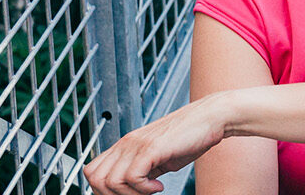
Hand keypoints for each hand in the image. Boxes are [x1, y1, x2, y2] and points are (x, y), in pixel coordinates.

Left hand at [83, 93, 229, 193]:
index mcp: (126, 144)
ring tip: (150, 189)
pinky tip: (159, 185)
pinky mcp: (151, 148)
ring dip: (131, 194)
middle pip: (95, 178)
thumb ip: (144, 169)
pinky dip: (144, 189)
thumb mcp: (159, 156)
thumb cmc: (190, 135)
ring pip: (110, 181)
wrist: (210, 117)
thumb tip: (135, 189)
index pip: (93, 170)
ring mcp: (137, 144)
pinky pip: (132, 177)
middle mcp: (127, 143)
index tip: (127, 193)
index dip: (104, 189)